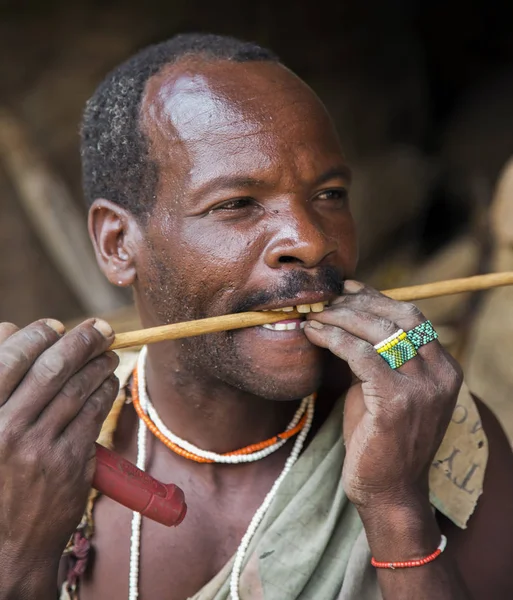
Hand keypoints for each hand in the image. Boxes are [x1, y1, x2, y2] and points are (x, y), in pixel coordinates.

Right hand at [0, 318, 118, 589]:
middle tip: (100, 328)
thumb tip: (8, 330)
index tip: (56, 325)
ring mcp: (39, 448)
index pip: (8, 360)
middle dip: (81, 340)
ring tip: (108, 352)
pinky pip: (94, 413)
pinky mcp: (70, 463)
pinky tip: (109, 381)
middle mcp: (4, 430)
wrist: (4, 548)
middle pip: (52, 368)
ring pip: (78, 388)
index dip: (36, 336)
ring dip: (99, 363)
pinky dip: (105, 390)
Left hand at [304, 280, 462, 512]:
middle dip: (357, 303)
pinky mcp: (397, 402)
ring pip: (379, 331)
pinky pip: (361, 355)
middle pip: (398, 317)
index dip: (377, 297)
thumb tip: (347, 318)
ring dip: (340, 317)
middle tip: (326, 301)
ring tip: (314, 315)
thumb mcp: (385, 388)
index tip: (347, 288)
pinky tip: (314, 334)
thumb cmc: (381, 438)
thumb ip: (376, 355)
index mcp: (443, 368)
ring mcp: (423, 388)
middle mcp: (440, 374)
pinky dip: (334, 339)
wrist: (389, 491)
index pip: (412, 316)